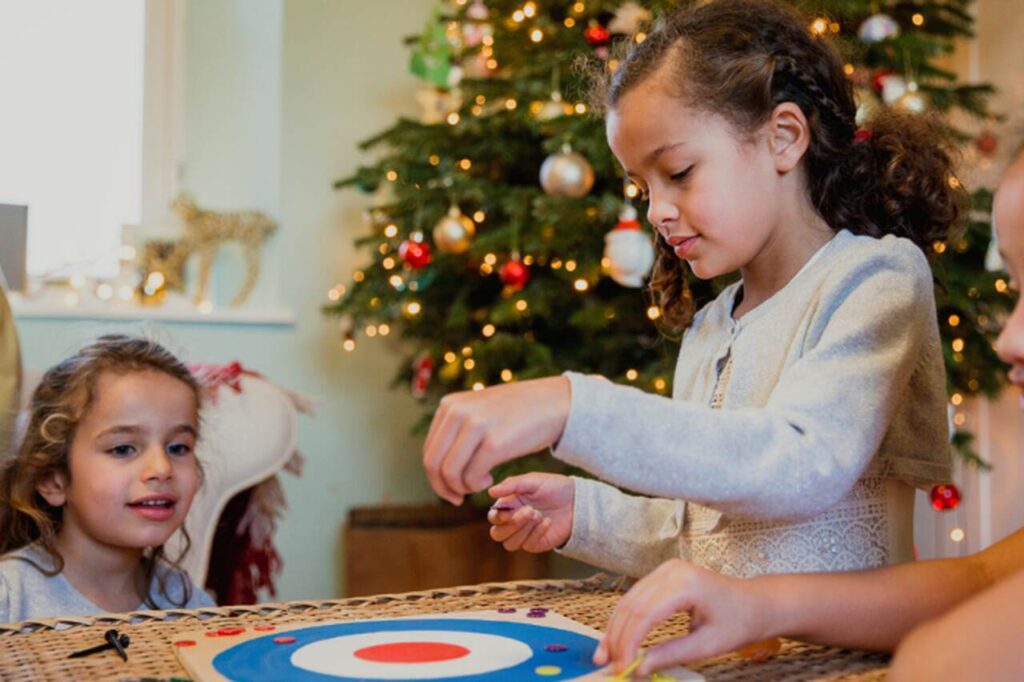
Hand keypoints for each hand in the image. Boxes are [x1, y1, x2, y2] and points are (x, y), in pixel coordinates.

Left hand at [422, 376, 570, 504]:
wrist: (555, 402)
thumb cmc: (517, 412)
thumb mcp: (479, 410)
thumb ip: (456, 428)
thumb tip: (436, 465)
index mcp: (449, 404)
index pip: (429, 450)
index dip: (436, 477)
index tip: (451, 489)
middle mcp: (457, 412)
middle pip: (433, 463)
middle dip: (443, 488)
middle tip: (458, 498)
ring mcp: (475, 426)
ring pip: (450, 473)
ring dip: (462, 488)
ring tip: (478, 485)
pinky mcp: (495, 442)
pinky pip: (472, 476)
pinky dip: (477, 486)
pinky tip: (491, 479)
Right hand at [487, 473, 574, 552]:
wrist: (576, 499)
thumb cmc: (553, 487)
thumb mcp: (533, 480)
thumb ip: (511, 485)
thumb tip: (490, 491)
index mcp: (508, 505)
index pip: (494, 517)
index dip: (498, 516)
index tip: (510, 508)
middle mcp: (513, 521)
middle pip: (497, 534)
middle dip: (511, 524)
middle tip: (530, 511)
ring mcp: (524, 534)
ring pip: (509, 544)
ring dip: (522, 530)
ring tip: (538, 514)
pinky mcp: (536, 543)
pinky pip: (529, 545)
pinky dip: (537, 533)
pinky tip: (548, 521)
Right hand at [594, 559, 769, 674]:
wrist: (756, 603)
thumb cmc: (739, 622)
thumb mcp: (708, 645)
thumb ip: (671, 654)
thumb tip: (639, 668)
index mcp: (686, 584)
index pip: (645, 614)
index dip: (628, 643)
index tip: (622, 668)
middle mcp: (671, 570)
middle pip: (631, 605)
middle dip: (616, 637)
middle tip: (606, 664)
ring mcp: (666, 569)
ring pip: (628, 600)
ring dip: (615, 628)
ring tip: (605, 655)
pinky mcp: (663, 575)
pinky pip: (636, 597)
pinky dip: (625, 619)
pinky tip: (618, 638)